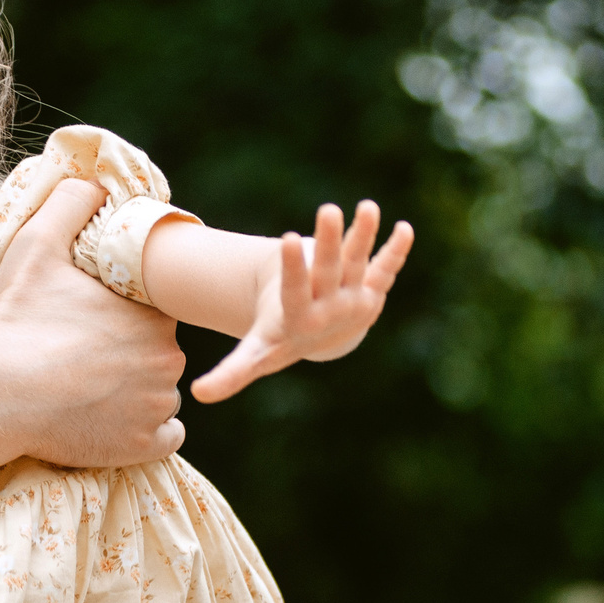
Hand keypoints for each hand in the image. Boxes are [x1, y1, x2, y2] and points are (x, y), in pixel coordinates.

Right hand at [0, 177, 187, 465]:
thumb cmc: (17, 320)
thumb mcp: (37, 246)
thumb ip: (72, 205)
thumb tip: (94, 184)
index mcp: (153, 313)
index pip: (153, 315)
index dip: (123, 319)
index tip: (90, 328)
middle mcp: (168, 358)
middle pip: (158, 355)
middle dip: (130, 358)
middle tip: (83, 361)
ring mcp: (158, 405)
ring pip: (160, 395)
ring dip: (136, 395)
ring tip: (89, 393)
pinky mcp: (145, 446)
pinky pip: (164, 437)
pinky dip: (143, 433)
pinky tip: (110, 421)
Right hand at [191, 202, 411, 402]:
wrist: (325, 340)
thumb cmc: (283, 338)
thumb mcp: (258, 354)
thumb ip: (234, 372)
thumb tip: (197, 395)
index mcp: (302, 318)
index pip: (297, 291)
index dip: (295, 267)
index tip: (290, 240)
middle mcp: (332, 306)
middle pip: (331, 270)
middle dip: (330, 240)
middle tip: (328, 209)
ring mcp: (355, 295)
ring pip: (360, 261)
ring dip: (365, 235)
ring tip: (368, 207)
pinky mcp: (372, 285)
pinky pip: (386, 267)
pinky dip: (397, 250)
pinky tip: (406, 230)